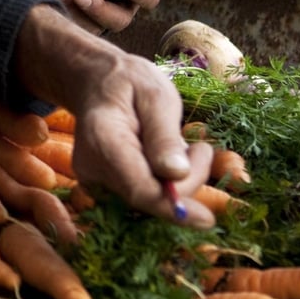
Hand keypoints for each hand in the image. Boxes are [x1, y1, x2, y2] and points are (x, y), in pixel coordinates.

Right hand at [13, 5, 214, 226]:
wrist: (95, 81)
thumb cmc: (128, 82)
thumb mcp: (155, 95)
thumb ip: (164, 135)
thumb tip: (177, 175)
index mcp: (102, 140)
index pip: (139, 189)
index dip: (173, 207)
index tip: (208, 218)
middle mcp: (91, 167)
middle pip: (147, 198)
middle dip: (184, 184)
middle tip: (202, 149)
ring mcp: (94, 179)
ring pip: (147, 200)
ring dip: (176, 183)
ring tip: (182, 145)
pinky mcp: (103, 186)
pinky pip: (142, 195)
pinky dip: (164, 183)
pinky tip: (166, 156)